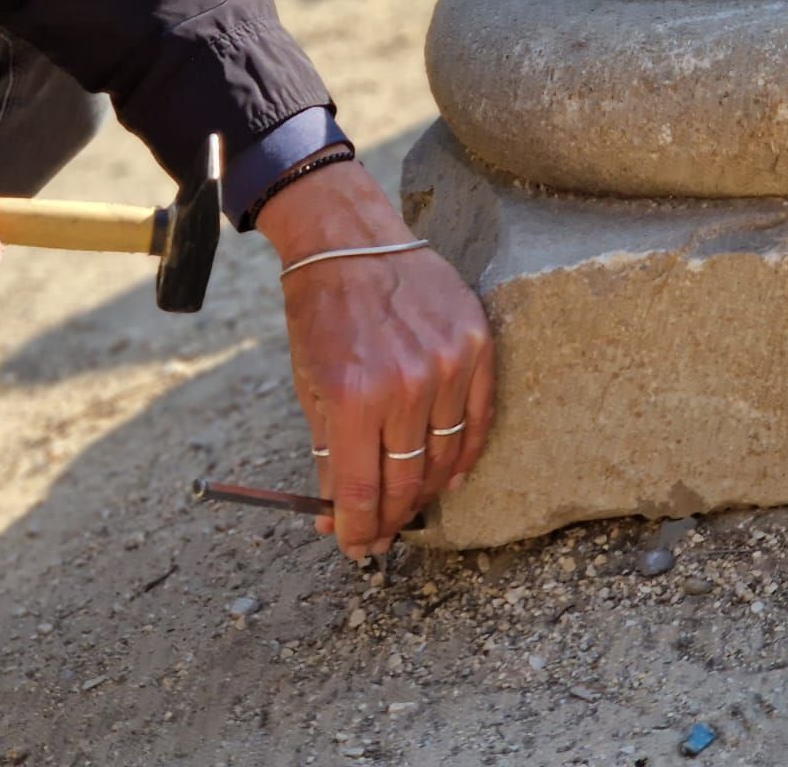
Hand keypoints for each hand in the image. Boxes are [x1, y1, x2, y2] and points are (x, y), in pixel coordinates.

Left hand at [259, 157, 494, 558]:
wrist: (352, 241)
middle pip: (407, 482)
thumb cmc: (322, 312)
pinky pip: (478, 422)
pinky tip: (448, 473)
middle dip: (389, 517)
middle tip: (379, 532)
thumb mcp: (310, 384)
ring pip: (446, 459)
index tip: (354, 546)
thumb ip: (328, 451)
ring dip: (426, 491)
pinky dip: (464, 455)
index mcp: (353, 396)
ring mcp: (447, 365)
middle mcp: (405, 385)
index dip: (357, 529)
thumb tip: (334, 513)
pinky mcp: (476, 347)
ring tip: (409, 503)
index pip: (361, 491)